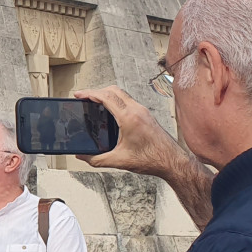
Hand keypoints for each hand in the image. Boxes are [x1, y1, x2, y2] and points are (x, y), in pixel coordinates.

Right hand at [75, 85, 214, 227]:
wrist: (173, 161)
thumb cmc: (152, 159)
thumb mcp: (119, 161)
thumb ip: (96, 159)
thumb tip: (81, 156)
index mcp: (129, 118)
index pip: (106, 97)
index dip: (89, 93)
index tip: (78, 95)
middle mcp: (137, 110)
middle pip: (113, 90)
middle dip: (96, 91)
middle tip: (83, 97)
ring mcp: (143, 111)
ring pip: (121, 94)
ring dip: (106, 95)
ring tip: (94, 103)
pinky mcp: (146, 115)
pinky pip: (127, 101)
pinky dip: (115, 101)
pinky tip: (109, 111)